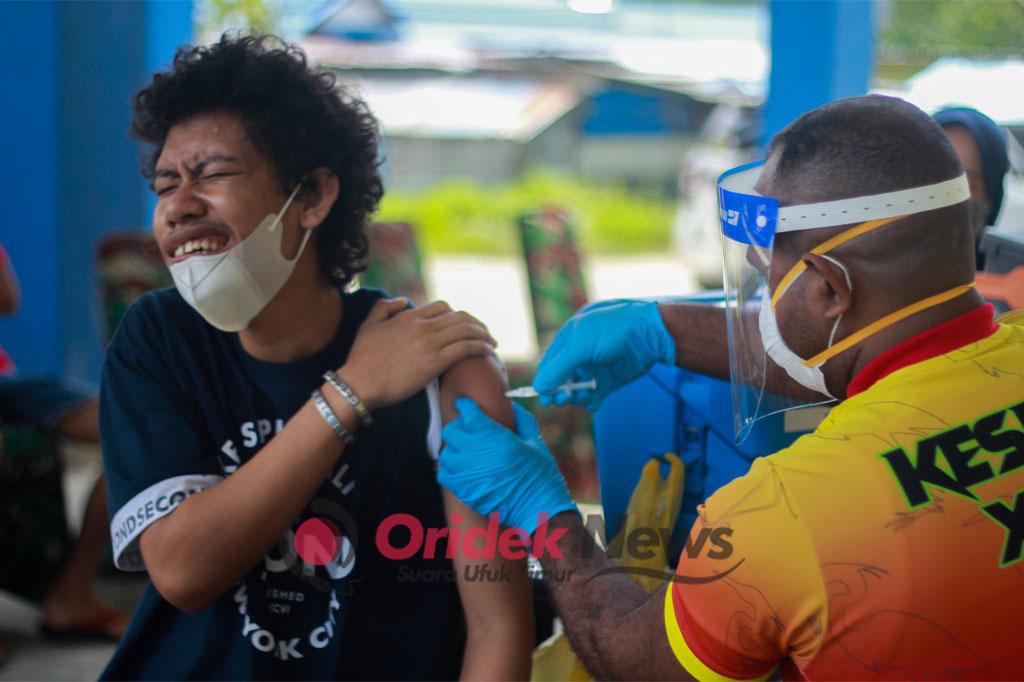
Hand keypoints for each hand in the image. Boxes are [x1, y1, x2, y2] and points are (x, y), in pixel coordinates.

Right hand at [341, 299, 495, 411]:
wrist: (360, 383)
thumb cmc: (361, 359)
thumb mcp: (368, 326)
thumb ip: (383, 308)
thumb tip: (403, 300)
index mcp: (408, 317)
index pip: (442, 308)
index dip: (458, 315)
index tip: (466, 325)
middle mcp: (422, 326)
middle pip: (459, 318)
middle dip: (476, 324)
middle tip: (485, 334)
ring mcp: (430, 343)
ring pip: (466, 331)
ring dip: (483, 335)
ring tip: (491, 343)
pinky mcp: (435, 362)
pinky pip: (465, 348)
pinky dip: (480, 347)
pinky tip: (487, 351)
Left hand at [439, 398, 576, 534]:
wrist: (538, 510)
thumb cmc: (541, 476)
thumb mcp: (536, 443)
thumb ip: (523, 421)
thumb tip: (513, 406)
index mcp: (497, 439)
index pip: (469, 414)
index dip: (466, 406)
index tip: (466, 405)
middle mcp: (478, 454)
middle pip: (452, 431)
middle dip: (459, 427)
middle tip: (468, 431)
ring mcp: (468, 474)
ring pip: (446, 452)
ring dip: (453, 449)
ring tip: (465, 452)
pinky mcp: (464, 491)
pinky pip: (444, 474)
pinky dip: (449, 469)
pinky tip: (462, 469)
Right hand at [533, 299, 675, 411]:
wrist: (649, 334)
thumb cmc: (612, 331)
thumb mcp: (580, 345)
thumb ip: (559, 368)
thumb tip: (539, 388)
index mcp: (568, 342)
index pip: (548, 365)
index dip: (544, 381)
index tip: (544, 396)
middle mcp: (579, 356)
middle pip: (560, 380)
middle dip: (558, 392)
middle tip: (562, 400)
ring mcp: (594, 369)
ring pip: (575, 390)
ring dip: (574, 398)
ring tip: (580, 398)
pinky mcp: (608, 381)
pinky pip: (593, 397)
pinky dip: (590, 402)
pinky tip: (593, 401)